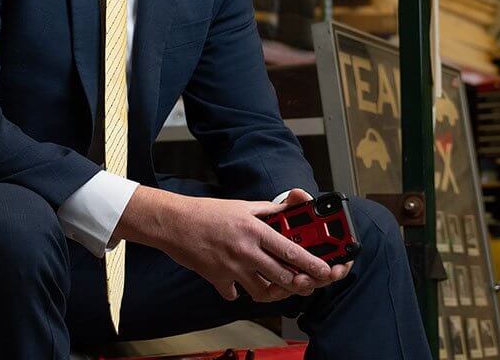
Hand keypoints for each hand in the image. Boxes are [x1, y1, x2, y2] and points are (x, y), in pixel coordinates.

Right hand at [116, 186, 337, 304]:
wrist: (173, 222)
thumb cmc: (207, 212)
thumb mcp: (241, 205)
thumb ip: (268, 210)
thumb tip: (290, 207)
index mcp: (255, 231)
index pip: (292, 252)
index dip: (313, 265)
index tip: (326, 271)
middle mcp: (246, 252)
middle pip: (283, 277)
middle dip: (299, 283)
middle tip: (304, 282)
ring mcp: (231, 269)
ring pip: (263, 292)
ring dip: (272, 290)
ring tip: (273, 284)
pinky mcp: (217, 279)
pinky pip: (234, 295)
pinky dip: (239, 292)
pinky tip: (238, 283)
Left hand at [278, 188, 354, 286]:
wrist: (264, 232)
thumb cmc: (285, 222)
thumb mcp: (289, 210)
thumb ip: (297, 202)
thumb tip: (299, 194)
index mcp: (325, 245)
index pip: (343, 259)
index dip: (341, 267)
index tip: (334, 270)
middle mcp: (316, 262)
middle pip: (323, 277)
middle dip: (316, 280)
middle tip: (304, 278)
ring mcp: (301, 273)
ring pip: (305, 286)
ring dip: (298, 286)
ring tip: (289, 283)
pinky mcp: (284, 282)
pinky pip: (286, 291)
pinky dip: (281, 291)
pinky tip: (272, 288)